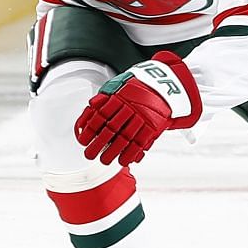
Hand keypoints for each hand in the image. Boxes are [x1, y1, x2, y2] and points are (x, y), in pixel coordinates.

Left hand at [74, 53, 200, 165]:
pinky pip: (141, 142)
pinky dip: (131, 153)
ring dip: (113, 152)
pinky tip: (122, 161)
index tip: (83, 140)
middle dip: (98, 144)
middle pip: (111, 129)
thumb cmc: (137, 88)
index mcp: (119, 97)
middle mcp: (130, 107)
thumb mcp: (118, 86)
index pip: (101, 116)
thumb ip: (103, 98)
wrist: (164, 85)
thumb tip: (89, 110)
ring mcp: (142, 117)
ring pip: (125, 138)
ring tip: (104, 161)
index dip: (91, 130)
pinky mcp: (153, 126)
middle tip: (89, 155)